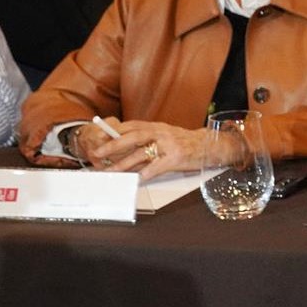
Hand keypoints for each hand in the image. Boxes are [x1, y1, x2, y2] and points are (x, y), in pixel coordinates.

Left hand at [78, 119, 204, 180]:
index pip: (130, 126)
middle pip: (132, 137)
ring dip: (123, 164)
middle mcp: (160, 133)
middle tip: (97, 153)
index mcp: (156, 126)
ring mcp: (168, 145)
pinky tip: (136, 179)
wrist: (209, 145)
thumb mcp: (165, 135)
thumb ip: (146, 139)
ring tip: (110, 172)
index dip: (112, 132)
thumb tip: (122, 149)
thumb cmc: (185, 142)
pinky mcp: (175, 158)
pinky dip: (145, 173)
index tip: (98, 139)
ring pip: (140, 154)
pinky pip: (156, 167)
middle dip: (112, 145)